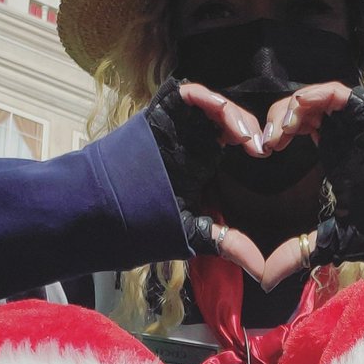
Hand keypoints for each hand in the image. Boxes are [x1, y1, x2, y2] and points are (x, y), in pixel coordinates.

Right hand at [144, 78, 267, 280]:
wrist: (97, 214)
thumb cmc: (140, 224)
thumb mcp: (192, 231)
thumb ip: (227, 243)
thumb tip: (263, 271)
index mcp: (202, 161)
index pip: (236, 139)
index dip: (254, 140)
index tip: (266, 155)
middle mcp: (192, 140)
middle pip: (229, 117)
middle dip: (249, 125)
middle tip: (259, 146)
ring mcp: (176, 126)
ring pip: (212, 102)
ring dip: (232, 112)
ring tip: (243, 136)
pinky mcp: (158, 114)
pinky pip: (185, 92)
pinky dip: (205, 97)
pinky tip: (222, 117)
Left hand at [260, 85, 363, 289]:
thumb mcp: (328, 242)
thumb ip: (296, 254)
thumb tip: (266, 280)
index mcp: (334, 152)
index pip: (300, 125)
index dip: (277, 131)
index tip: (264, 151)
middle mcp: (343, 134)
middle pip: (303, 107)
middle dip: (278, 117)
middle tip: (267, 141)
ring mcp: (356, 124)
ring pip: (316, 96)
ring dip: (292, 107)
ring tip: (280, 131)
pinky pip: (338, 93)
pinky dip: (315, 96)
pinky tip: (298, 115)